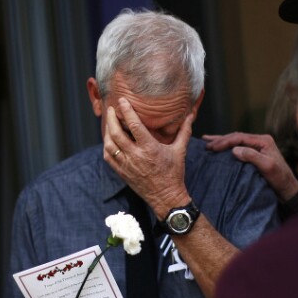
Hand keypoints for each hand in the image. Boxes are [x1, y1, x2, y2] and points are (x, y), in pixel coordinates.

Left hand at [103, 97, 191, 217]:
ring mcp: (127, 165)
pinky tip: (109, 139)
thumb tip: (191, 115)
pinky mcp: (122, 172)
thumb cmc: (174, 173)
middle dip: (111, 119)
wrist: (166, 196)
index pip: (134, 125)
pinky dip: (106, 146)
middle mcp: (136, 156)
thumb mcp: (180, 150)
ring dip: (106, 132)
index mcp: (150, 148)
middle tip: (110, 109)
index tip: (122, 101)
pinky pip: (108, 157)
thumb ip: (184, 131)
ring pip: (109, 145)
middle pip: (116, 133)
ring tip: (108, 122)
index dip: (126, 111)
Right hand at [202, 132, 297, 199]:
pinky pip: (239, 148)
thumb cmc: (279, 178)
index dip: (225, 141)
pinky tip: (219, 148)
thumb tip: (235, 149)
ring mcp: (257, 147)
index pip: (239, 138)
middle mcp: (260, 141)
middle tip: (205, 144)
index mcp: (263, 141)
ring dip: (222, 142)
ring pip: (236, 142)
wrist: (287, 189)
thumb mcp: (267, 167)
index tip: (212, 147)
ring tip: (207, 141)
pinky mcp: (255, 154)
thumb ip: (252, 156)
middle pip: (236, 137)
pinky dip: (228, 148)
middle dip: (220, 140)